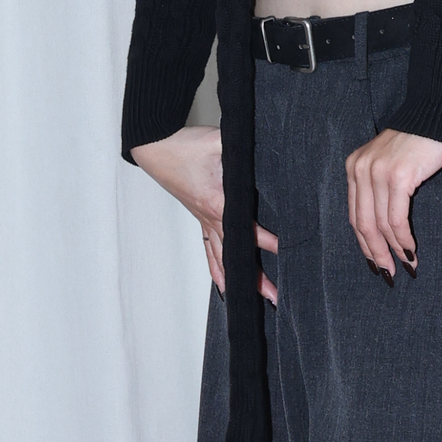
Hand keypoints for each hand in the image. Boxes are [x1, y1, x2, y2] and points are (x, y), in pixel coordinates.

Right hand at [129, 125, 278, 302]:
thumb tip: (268, 146)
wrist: (155, 148)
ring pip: (222, 259)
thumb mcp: (219, 142)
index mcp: (217, 202)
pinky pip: (209, 251)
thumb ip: (242, 147)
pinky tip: (225, 285)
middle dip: (256, 278)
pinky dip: (217, 270)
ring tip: (256, 300)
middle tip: (275, 297)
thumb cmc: (184, 145)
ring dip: (238, 280)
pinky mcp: (199, 218)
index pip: (247, 229)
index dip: (267, 242)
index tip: (285, 253)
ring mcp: (203, 221)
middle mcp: (210, 218)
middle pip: (236, 255)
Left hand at [344, 127, 441, 278]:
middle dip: (376, 254)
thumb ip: (381, 186)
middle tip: (389, 275)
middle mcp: (360, 169)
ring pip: (379, 224)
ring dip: (393, 251)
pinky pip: (396, 218)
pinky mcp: (398, 177)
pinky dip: (403, 238)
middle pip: (362, 223)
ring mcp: (377, 172)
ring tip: (407, 267)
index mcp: (355, 166)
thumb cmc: (420, 140)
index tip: (376, 263)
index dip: (365, 243)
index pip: (355, 214)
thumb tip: (385, 227)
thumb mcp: (391, 162)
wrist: (439, 113)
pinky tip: (411, 251)